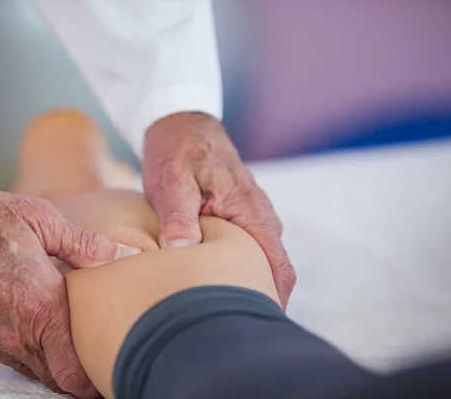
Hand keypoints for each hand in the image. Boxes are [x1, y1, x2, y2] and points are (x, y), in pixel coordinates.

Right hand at [0, 184, 137, 397]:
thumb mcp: (41, 220)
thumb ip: (82, 243)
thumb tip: (116, 254)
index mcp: (43, 310)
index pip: (74, 375)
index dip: (95, 382)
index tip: (110, 369)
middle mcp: (18, 337)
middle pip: (57, 380)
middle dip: (78, 375)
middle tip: (97, 356)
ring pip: (33, 370)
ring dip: (53, 363)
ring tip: (69, 341)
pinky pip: (10, 358)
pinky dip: (29, 353)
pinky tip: (35, 327)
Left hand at [142, 112, 295, 307]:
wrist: (183, 125)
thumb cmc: (178, 152)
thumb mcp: (172, 181)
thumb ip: (178, 215)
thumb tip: (183, 250)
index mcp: (251, 212)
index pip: (278, 267)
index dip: (272, 299)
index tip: (256, 325)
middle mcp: (261, 217)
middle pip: (273, 270)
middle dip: (258, 297)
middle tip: (230, 324)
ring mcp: (254, 216)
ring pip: (261, 260)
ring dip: (246, 282)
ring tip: (220, 308)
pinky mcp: (242, 216)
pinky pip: (249, 248)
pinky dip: (238, 267)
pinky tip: (214, 279)